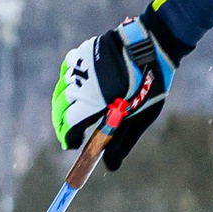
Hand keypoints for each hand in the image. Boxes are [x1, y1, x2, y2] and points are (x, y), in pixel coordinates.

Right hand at [51, 16, 172, 170]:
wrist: (152, 44)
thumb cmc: (150, 83)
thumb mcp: (141, 116)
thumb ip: (122, 140)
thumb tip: (110, 167)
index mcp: (97, 101)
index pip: (70, 125)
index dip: (69, 138)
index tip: (73, 145)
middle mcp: (83, 84)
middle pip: (60, 108)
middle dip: (61, 124)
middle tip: (69, 133)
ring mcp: (80, 66)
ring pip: (61, 90)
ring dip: (63, 104)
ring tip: (72, 113)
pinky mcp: (81, 52)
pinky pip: (67, 71)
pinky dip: (68, 83)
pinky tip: (77, 89)